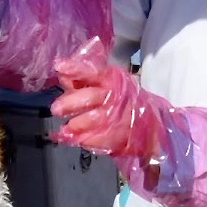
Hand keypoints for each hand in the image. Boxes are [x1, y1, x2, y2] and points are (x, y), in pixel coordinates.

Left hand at [50, 38, 170, 158]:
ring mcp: (119, 117)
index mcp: (111, 79)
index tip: (59, 66)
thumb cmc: (121, 99)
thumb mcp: (107, 84)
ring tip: (67, 129)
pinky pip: (98, 140)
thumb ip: (83, 80)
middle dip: (70, 103)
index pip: (93, 71)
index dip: (76, 68)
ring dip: (76, 125)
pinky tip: (77, 139)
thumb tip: (62, 75)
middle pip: (90, 97)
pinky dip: (85, 140)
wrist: (150, 124)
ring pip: (93, 120)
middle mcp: (115, 96)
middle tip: (56, 109)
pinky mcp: (120, 136)